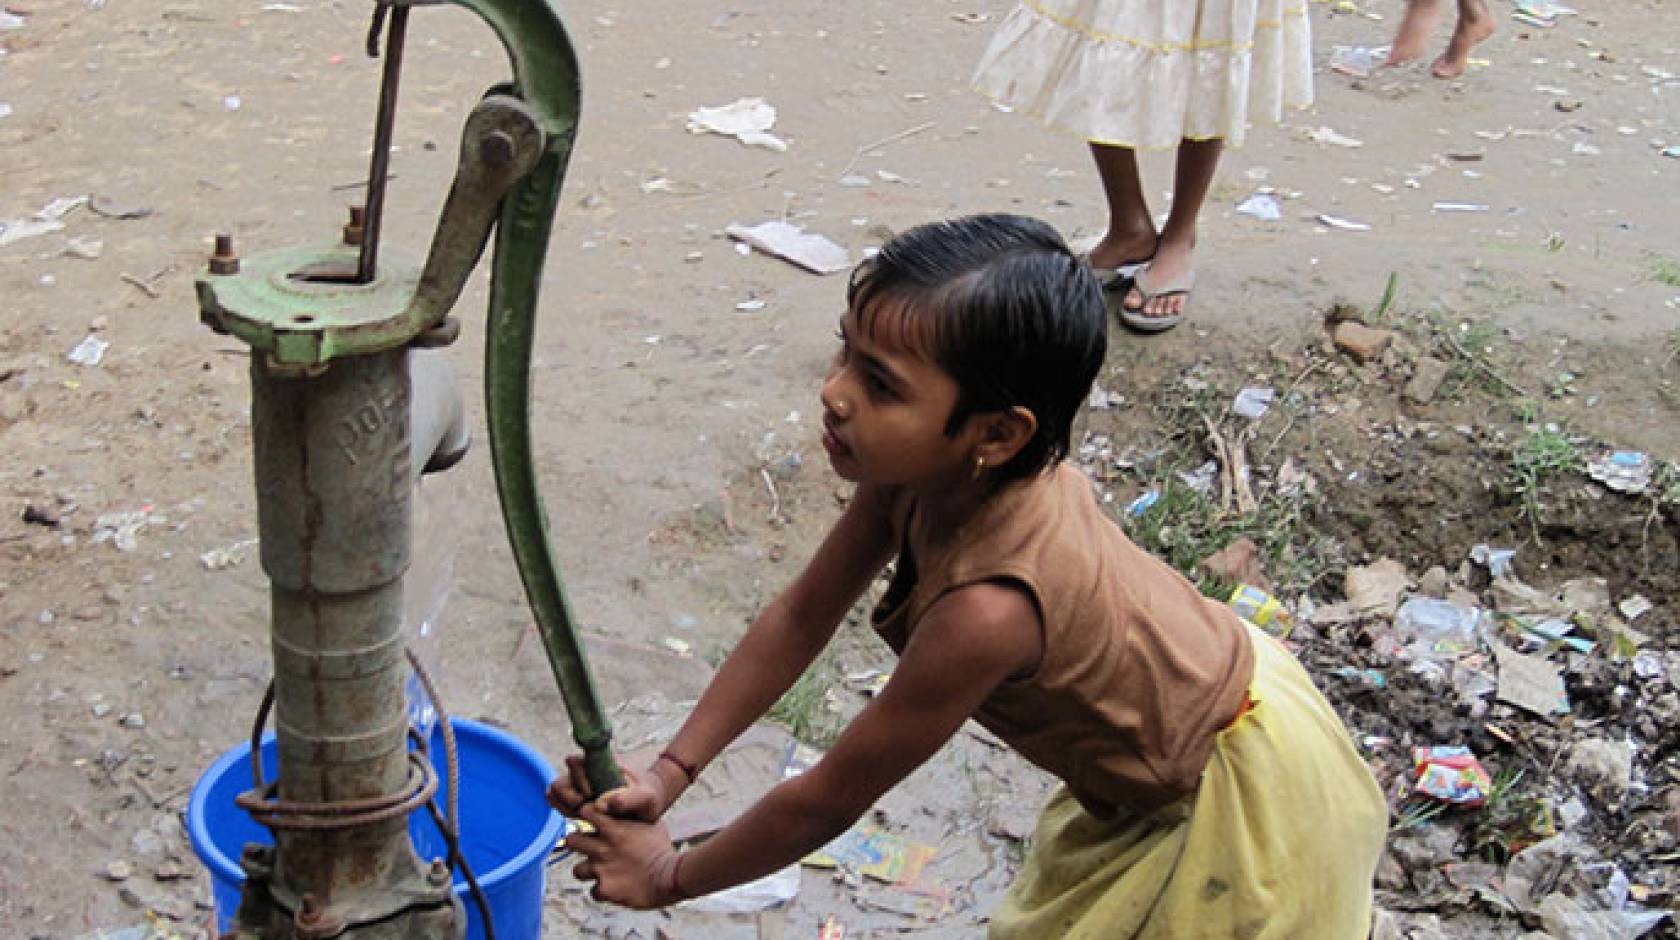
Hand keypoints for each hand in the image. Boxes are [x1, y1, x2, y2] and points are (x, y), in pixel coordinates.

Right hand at [546, 755, 670, 821]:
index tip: (593, 794)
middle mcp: (585, 772)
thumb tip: (604, 804)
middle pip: (559, 782)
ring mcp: (578, 786)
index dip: (579, 781)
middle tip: (586, 808)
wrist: (648, 807)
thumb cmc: (648, 797)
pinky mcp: (576, 800)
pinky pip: (558, 803)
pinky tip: (580, 820)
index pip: (574, 763)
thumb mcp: (646, 798)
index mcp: (600, 762)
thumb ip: (630, 800)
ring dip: (564, 807)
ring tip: (583, 816)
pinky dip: (563, 811)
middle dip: (569, 798)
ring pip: (554, 793)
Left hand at [567, 802, 683, 909]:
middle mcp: (602, 847)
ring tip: (603, 871)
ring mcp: (601, 869)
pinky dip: (602, 891)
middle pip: (571, 840)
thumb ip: (632, 817)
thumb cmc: (662, 848)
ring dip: (588, 871)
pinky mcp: (605, 889)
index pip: (585, 811)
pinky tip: (615, 887)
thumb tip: (624, 808)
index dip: (586, 816)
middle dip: (578, 844)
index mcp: (614, 828)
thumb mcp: (650, 824)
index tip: (592, 821)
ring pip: (578, 870)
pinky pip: (593, 891)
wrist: (670, 877)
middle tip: (589, 848)